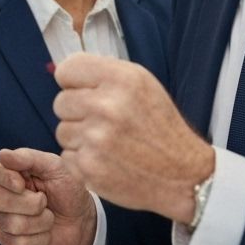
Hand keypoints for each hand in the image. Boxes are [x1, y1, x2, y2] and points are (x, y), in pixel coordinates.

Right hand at [0, 148, 96, 244]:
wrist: (81, 220)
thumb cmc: (67, 189)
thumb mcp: (55, 167)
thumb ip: (29, 158)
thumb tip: (2, 154)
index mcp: (8, 175)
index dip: (12, 181)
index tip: (27, 184)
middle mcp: (0, 198)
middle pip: (1, 201)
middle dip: (32, 203)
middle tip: (44, 201)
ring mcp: (3, 222)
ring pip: (13, 224)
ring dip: (41, 222)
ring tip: (48, 217)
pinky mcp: (11, 244)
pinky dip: (40, 240)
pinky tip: (44, 233)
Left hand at [53, 53, 214, 223]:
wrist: (185, 175)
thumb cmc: (159, 125)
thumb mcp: (141, 83)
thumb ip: (101, 72)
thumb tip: (59, 69)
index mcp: (121, 79)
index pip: (66, 70)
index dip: (74, 83)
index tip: (87, 92)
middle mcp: (107, 106)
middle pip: (60, 102)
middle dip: (78, 112)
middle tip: (105, 123)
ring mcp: (96, 139)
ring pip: (62, 131)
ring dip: (80, 138)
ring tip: (109, 143)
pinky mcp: (89, 168)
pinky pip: (66, 156)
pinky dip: (82, 160)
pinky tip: (107, 161)